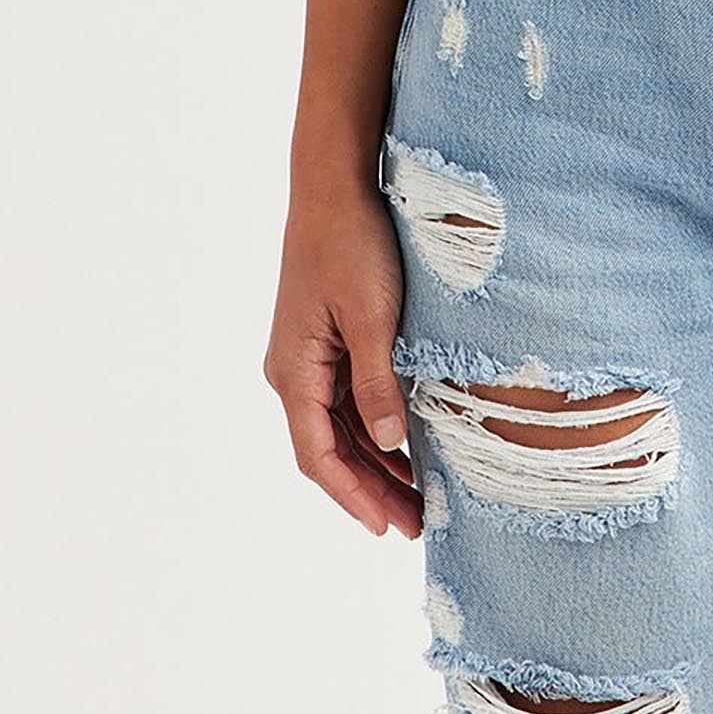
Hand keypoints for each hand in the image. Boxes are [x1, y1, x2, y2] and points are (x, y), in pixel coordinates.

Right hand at [264, 178, 421, 537]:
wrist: (335, 184)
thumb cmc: (351, 243)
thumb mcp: (372, 317)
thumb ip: (377, 384)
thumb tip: (388, 446)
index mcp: (295, 371)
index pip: (318, 456)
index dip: (353, 497)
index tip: (385, 528)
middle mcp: (293, 370)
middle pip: (329, 450)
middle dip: (370, 490)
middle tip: (415, 524)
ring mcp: (309, 355)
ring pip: (340, 428)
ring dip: (375, 462)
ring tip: (419, 496)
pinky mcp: (327, 338)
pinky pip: (348, 398)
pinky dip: (375, 426)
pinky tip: (409, 443)